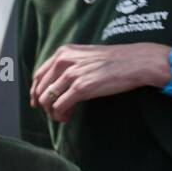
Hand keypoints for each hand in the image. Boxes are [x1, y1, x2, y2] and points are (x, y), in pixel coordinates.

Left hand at [30, 42, 169, 122]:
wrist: (136, 62)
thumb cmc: (115, 61)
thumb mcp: (85, 56)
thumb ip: (69, 65)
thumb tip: (56, 85)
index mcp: (63, 52)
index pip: (39, 75)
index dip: (35, 91)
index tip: (36, 102)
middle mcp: (63, 61)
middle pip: (40, 89)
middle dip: (43, 105)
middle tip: (52, 113)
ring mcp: (71, 74)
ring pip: (47, 99)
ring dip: (52, 112)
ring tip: (61, 117)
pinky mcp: (81, 88)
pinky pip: (60, 106)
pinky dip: (60, 115)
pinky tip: (67, 118)